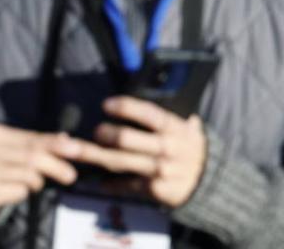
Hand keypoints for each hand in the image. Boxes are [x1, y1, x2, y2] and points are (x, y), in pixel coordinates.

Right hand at [0, 122, 78, 219]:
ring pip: (27, 174)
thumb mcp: (12, 149)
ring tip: (34, 184)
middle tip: (71, 176)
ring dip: (37, 182)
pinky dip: (23, 193)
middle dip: (56, 165)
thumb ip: (36, 143)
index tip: (77, 150)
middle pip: (31, 156)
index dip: (56, 145)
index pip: (31, 138)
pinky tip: (13, 191)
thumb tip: (66, 138)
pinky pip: (17, 191)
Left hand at [56, 96, 207, 208]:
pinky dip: (112, 184)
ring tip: (76, 151)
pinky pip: (128, 185)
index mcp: (175, 128)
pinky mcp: (154, 190)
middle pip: (129, 140)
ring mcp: (160, 170)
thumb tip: (146, 95)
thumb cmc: (189, 146)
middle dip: (108, 134)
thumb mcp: (186, 128)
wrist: (207, 180)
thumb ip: (167, 117)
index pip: (150, 115)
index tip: (107, 104)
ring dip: (97, 156)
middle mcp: (167, 148)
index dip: (128, 108)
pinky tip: (99, 181)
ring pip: (121, 163)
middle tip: (95, 130)